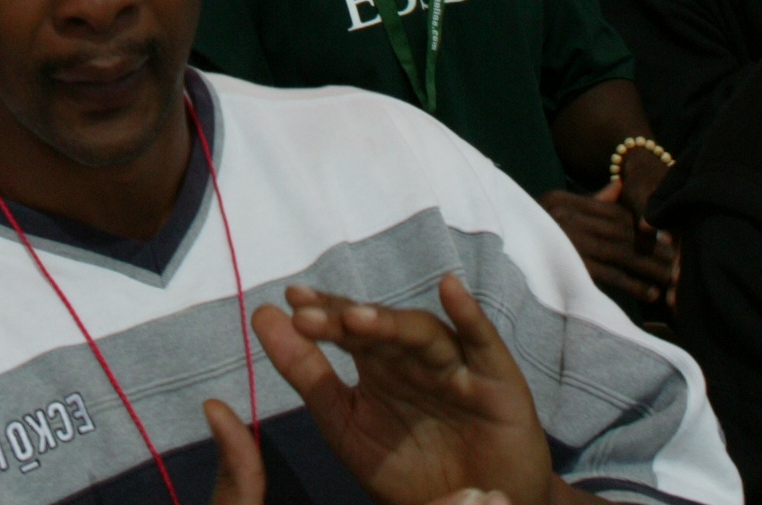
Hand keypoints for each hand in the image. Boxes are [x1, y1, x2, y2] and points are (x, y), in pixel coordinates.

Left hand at [202, 277, 556, 504]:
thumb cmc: (410, 471)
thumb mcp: (347, 427)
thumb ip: (308, 375)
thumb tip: (262, 316)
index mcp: (381, 365)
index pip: (348, 330)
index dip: (322, 314)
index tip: (290, 302)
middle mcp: (417, 357)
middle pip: (382, 329)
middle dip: (347, 320)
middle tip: (309, 314)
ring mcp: (458, 367)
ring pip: (424, 336)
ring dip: (393, 323)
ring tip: (357, 319)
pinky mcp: (498, 384)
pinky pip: (483, 345)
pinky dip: (470, 316)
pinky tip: (451, 289)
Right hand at [539, 184, 675, 309]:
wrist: (501, 251)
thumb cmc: (533, 234)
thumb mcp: (557, 210)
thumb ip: (591, 201)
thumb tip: (620, 187)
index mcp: (564, 201)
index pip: (614, 213)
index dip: (644, 226)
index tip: (670, 238)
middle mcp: (567, 218)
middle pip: (623, 233)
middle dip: (654, 249)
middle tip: (681, 261)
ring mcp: (569, 242)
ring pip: (621, 254)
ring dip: (650, 269)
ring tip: (672, 279)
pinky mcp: (572, 267)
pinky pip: (610, 276)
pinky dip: (634, 285)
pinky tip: (651, 293)